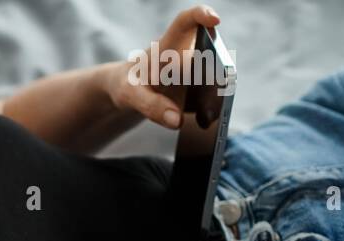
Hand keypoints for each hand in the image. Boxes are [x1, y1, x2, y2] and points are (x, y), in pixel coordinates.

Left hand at [102, 5, 221, 128]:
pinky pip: (213, 96)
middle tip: (208, 104)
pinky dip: (211, 109)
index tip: (214, 19)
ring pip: (216, 79)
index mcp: (168, 45)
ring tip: (204, 119)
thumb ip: (150, 105)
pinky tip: (202, 122)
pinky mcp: (200, 88)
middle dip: (216, 78)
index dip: (201, 15)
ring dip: (215, 98)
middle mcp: (188, 53)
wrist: (128, 93)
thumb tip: (176, 120)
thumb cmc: (127, 84)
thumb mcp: (129, 94)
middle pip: (211, 58)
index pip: (185, 22)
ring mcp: (197, 70)